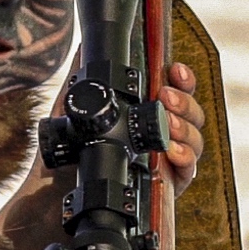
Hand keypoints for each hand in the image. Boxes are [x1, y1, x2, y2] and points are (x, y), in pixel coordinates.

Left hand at [0, 60, 206, 249]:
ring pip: (195, 140)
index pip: (173, 93)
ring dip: (186, 126)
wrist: (53, 207)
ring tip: (169, 120)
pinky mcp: (165, 190)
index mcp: (143, 118)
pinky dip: (184, 158)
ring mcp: (164, 166)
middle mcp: (159, 140)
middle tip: (166, 96)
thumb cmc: (63, 161)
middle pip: (190, 115)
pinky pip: (186, 172)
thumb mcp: (69, 113)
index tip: (175, 69)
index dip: (181, 80)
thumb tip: (85, 43)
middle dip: (184, 101)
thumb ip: (81, 77)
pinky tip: (172, 152)